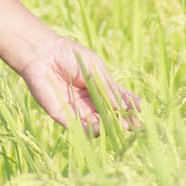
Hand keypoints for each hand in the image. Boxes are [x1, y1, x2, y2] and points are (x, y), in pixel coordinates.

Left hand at [14, 33, 143, 134]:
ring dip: (109, 127)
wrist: (43, 54)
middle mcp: (90, 102)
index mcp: (99, 88)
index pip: (118, 100)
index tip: (142, 110)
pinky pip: (79, 128)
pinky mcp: (63, 116)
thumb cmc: (69, 56)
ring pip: (97, 125)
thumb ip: (107, 87)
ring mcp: (77, 110)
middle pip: (110, 116)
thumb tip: (122, 106)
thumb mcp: (94, 68)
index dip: (130, 106)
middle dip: (123, 121)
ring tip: (122, 126)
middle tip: (135, 124)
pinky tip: (101, 128)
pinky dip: (90, 131)